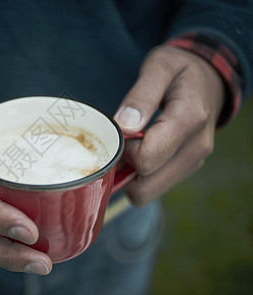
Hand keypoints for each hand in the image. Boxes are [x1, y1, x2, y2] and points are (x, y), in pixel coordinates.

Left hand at [114, 46, 224, 205]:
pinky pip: (155, 187)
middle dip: (124, 169)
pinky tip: (140, 151)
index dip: (124, 149)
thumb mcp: (160, 67)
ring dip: (131, 175)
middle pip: (146, 186)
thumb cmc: (180, 71)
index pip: (146, 158)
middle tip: (122, 142)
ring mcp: (194, 161)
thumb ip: (141, 95)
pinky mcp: (188, 167)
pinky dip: (141, 176)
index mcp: (189, 119)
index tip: (121, 130)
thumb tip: (125, 126)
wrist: (208, 79)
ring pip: (149, 191)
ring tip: (131, 145)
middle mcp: (196, 147)